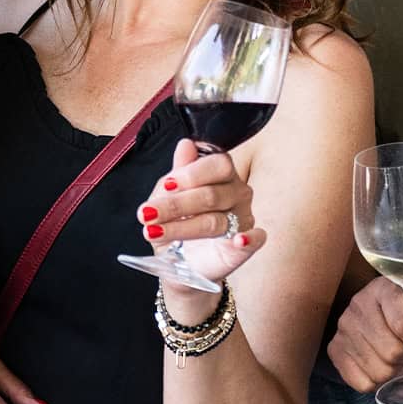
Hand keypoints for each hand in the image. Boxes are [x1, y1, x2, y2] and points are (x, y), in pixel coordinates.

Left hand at [137, 139, 264, 291]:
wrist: (178, 259)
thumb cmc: (178, 219)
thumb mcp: (169, 193)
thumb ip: (179, 171)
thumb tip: (186, 144)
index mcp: (222, 174)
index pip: (218, 165)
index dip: (192, 174)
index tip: (166, 186)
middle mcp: (237, 193)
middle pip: (211, 195)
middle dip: (175, 205)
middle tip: (147, 214)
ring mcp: (243, 219)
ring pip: (215, 221)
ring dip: (182, 228)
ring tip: (153, 232)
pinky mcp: (245, 246)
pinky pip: (255, 240)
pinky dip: (250, 240)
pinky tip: (239, 240)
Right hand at [326, 276, 402, 390]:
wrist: (401, 320)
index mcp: (386, 288)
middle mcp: (360, 303)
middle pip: (391, 351)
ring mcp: (344, 327)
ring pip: (378, 370)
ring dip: (394, 369)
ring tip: (396, 352)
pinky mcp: (335, 349)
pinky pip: (362, 382)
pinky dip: (377, 381)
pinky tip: (381, 362)